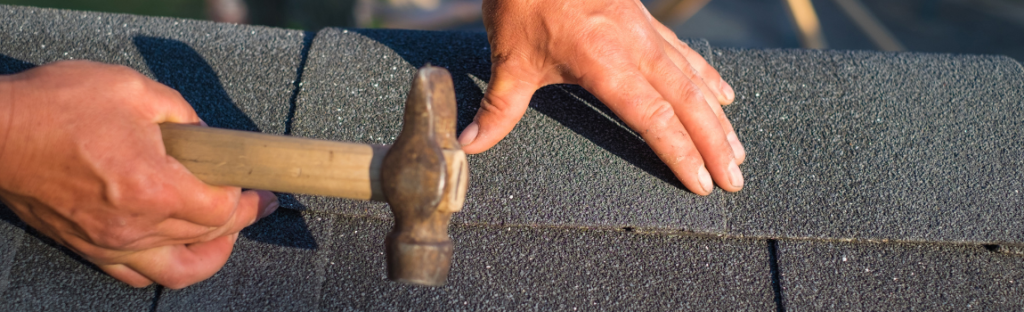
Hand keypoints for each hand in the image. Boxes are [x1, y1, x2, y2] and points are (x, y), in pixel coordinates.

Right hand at [0, 61, 278, 288]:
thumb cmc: (56, 107)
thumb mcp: (135, 90)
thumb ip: (183, 116)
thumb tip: (206, 138)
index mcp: (154, 187)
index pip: (223, 212)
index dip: (249, 203)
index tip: (261, 192)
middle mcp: (135, 225)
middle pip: (207, 239)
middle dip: (238, 222)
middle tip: (250, 204)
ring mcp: (109, 243)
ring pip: (178, 270)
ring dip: (208, 253)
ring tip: (220, 233)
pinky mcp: (88, 248)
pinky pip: (137, 275)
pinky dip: (165, 265)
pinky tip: (173, 244)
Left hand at [459, 0, 744, 194]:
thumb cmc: (523, 2)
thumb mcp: (508, 57)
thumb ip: (497, 106)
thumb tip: (470, 144)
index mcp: (605, 63)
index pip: (653, 117)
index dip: (679, 152)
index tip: (700, 182)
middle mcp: (634, 47)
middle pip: (686, 102)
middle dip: (713, 142)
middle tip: (734, 179)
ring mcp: (643, 31)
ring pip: (692, 78)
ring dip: (716, 115)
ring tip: (737, 148)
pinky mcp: (642, 19)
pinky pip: (683, 53)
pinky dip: (705, 76)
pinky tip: (721, 93)